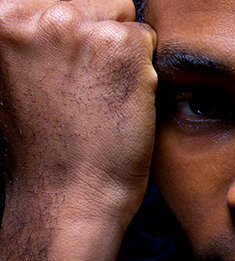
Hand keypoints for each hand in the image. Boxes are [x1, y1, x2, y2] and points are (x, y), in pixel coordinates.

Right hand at [0, 0, 156, 260]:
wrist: (67, 195)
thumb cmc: (50, 147)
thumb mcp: (24, 76)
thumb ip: (43, 38)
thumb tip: (72, 15)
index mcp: (3, 18)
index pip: (65, 0)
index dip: (79, 38)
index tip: (70, 71)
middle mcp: (33, 14)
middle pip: (98, 2)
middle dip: (102, 41)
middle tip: (86, 90)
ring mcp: (75, 28)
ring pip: (124, 21)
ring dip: (123, 55)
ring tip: (101, 96)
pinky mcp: (119, 47)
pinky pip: (148, 41)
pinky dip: (144, 71)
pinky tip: (121, 102)